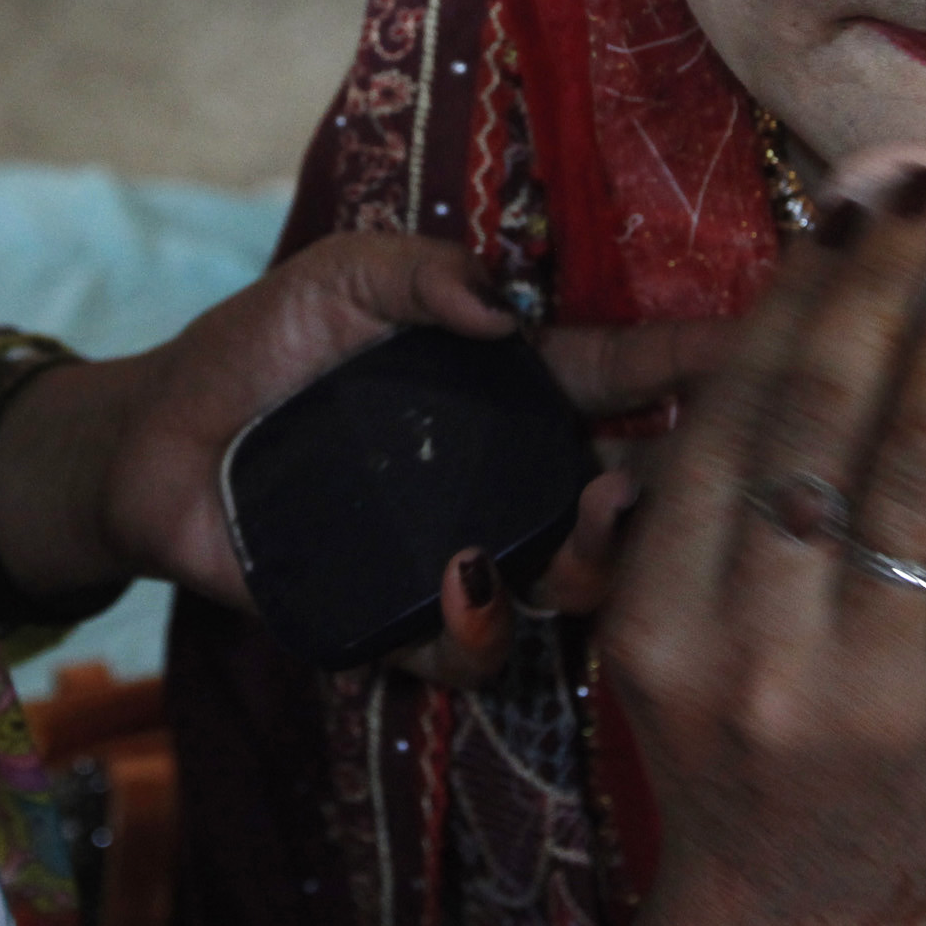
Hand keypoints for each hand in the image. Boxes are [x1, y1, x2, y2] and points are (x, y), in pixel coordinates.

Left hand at [0, 234, 735, 665]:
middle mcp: (514, 480)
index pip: (632, 378)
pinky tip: (465, 581)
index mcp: (517, 390)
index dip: (703, 366)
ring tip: (591, 524)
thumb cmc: (259, 346)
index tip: (769, 350)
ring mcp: (470, 556)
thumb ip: (418, 272)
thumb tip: (504, 305)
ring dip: (606, 565)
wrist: (156, 443)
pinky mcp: (405, 624)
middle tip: (670, 466)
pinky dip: (485, 628)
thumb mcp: (340, 278)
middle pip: (639, 500)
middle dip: (680, 489)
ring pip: (582, 592)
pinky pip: (476, 653)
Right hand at [530, 160, 925, 925]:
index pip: (733, 416)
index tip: (845, 211)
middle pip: (826, 417)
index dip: (795, 297)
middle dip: (886, 284)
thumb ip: (681, 509)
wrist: (789, 924)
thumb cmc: (720, 750)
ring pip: (923, 468)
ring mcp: (873, 693)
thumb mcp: (649, 639)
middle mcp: (756, 651)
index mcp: (659, 619)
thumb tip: (773, 330)